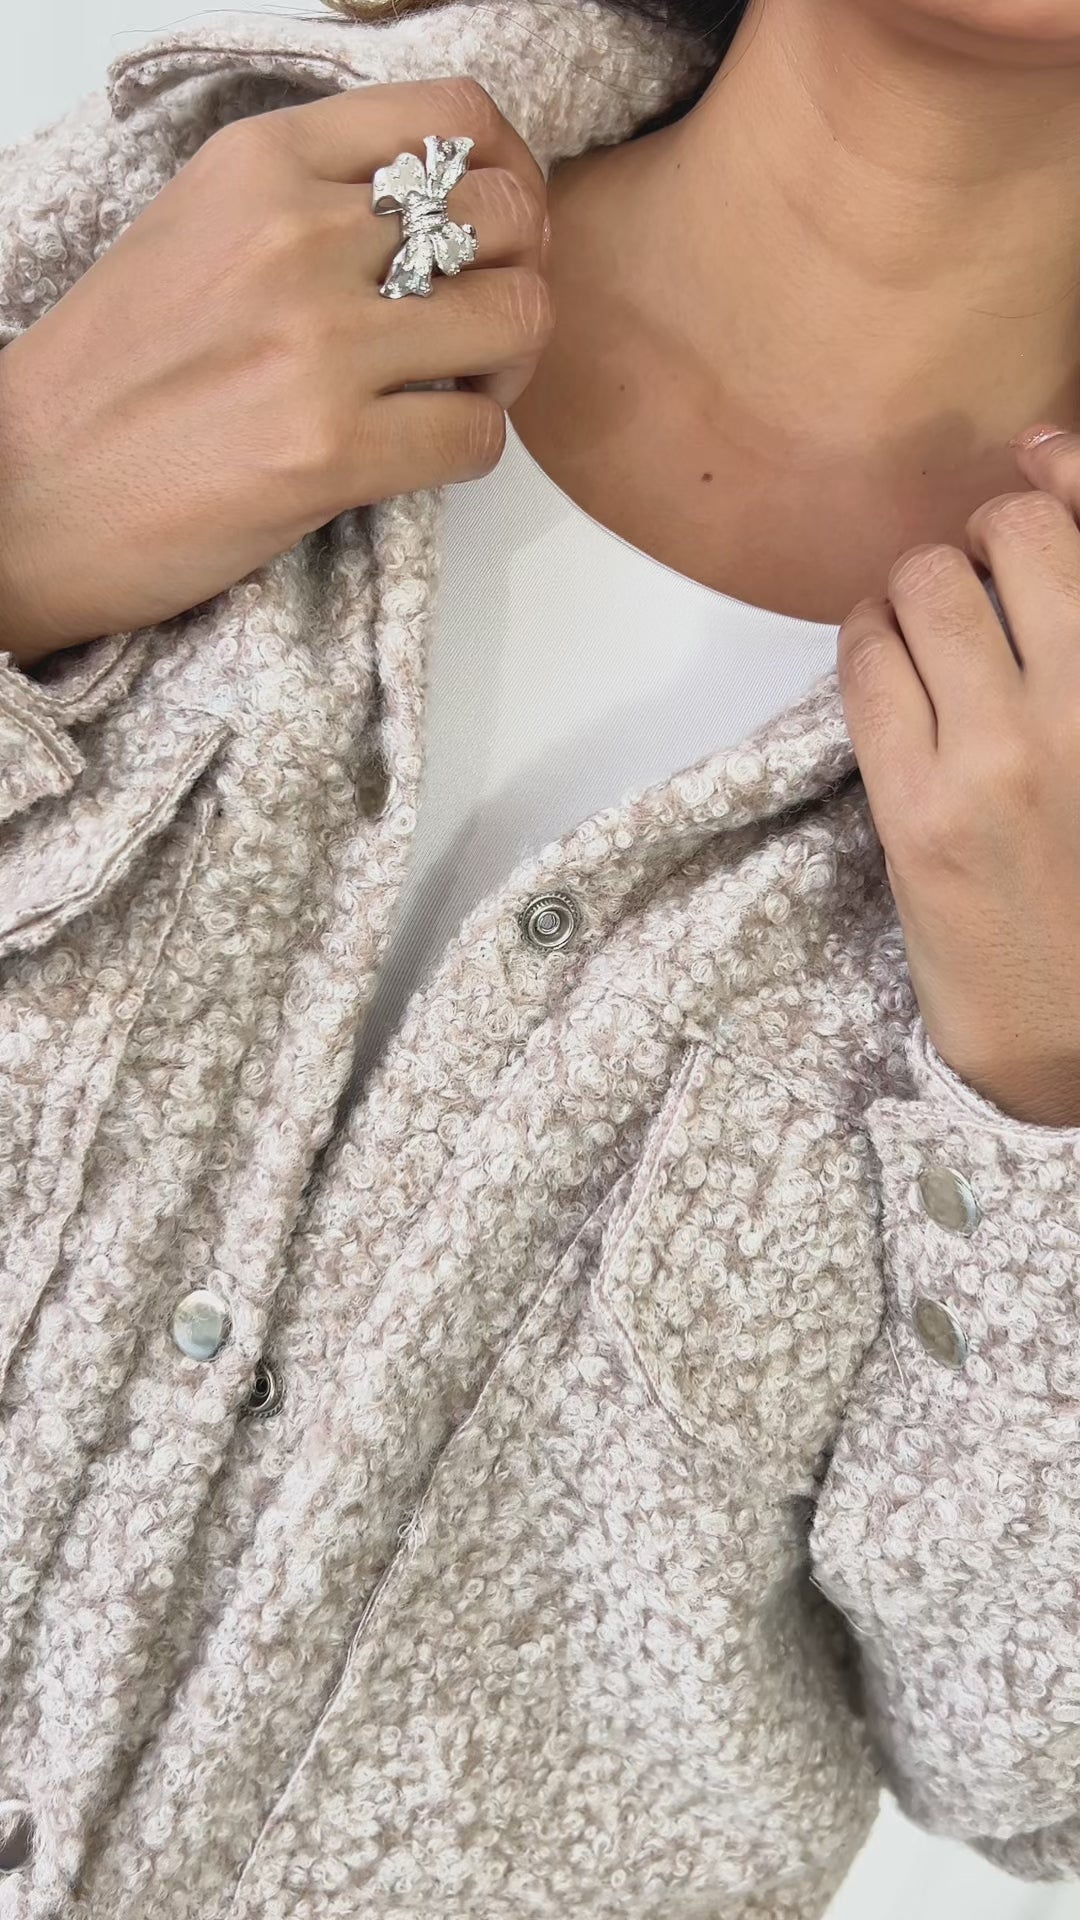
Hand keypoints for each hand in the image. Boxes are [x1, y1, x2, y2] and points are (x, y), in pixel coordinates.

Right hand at [0, 78, 550, 666]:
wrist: (28, 492)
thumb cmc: (111, 379)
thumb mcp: (198, 232)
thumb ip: (308, 206)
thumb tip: (432, 215)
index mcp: (263, 163)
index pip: (453, 116)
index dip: (508, 173)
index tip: (494, 231)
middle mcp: (297, 235)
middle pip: (507, 215)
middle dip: (522, 274)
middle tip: (486, 327)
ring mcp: (319, 344)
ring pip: (517, 319)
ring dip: (510, 365)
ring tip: (461, 390)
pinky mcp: (331, 451)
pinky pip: (479, 436)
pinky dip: (471, 448)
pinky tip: (422, 452)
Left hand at [837, 426, 1079, 1128]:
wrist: (1073, 1035)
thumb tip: (1041, 458)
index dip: (1063, 472)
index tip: (1038, 466)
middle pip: (1010, 534)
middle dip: (984, 541)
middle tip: (981, 585)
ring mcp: (1004, 758)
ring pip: (927, 584)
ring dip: (919, 591)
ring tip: (932, 636)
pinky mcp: (920, 810)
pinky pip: (866, 663)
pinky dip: (866, 641)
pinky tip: (887, 667)